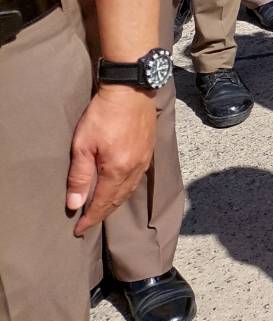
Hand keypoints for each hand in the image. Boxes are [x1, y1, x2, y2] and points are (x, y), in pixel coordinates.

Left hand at [68, 85, 156, 234]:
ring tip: (102, 208)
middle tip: (88, 223)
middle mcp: (135, 168)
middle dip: (103, 213)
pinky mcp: (149, 149)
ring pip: (129, 190)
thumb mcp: (83, 145)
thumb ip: (79, 176)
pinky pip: (137, 178)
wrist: (131, 89)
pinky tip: (120, 187)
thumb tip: (75, 204)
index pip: (102, 203)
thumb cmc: (104, 115)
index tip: (78, 230)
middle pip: (118, 199)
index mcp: (117, 169)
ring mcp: (144, 159)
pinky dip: (126, 189)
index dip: (90, 219)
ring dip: (115, 202)